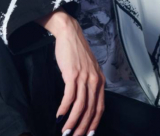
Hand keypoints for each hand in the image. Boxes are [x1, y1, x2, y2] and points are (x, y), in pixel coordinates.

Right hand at [51, 14, 104, 135]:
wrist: (70, 34)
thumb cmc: (77, 52)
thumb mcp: (88, 69)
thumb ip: (89, 84)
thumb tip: (84, 101)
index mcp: (100, 81)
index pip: (100, 107)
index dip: (94, 123)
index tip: (88, 134)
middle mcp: (95, 81)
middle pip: (91, 110)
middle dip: (83, 127)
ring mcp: (84, 77)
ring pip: (80, 106)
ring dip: (72, 122)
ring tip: (65, 132)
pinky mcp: (72, 74)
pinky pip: (69, 96)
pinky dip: (64, 109)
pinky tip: (59, 116)